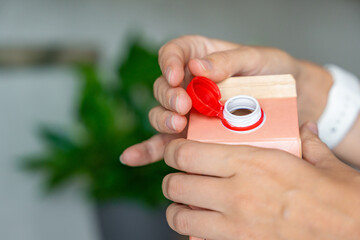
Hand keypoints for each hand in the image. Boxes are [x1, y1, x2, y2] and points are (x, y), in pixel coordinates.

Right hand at [120, 35, 332, 165]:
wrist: (294, 99)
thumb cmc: (275, 72)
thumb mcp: (257, 59)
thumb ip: (228, 60)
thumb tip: (200, 67)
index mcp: (200, 57)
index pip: (173, 53)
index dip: (168, 63)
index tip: (176, 75)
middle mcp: (189, 84)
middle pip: (163, 87)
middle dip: (168, 97)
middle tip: (184, 106)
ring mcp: (189, 111)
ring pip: (162, 114)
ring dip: (163, 121)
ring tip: (179, 126)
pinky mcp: (193, 135)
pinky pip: (165, 142)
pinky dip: (147, 150)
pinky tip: (132, 158)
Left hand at [162, 122, 359, 238]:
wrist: (356, 235)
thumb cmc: (341, 199)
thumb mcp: (323, 163)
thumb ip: (308, 142)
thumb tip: (307, 129)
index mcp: (251, 163)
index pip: (187, 153)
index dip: (173, 151)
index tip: (175, 151)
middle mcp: (236, 193)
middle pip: (176, 185)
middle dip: (172, 181)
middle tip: (181, 178)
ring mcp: (236, 226)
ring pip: (180, 217)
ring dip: (179, 209)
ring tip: (189, 204)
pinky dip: (195, 235)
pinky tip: (207, 228)